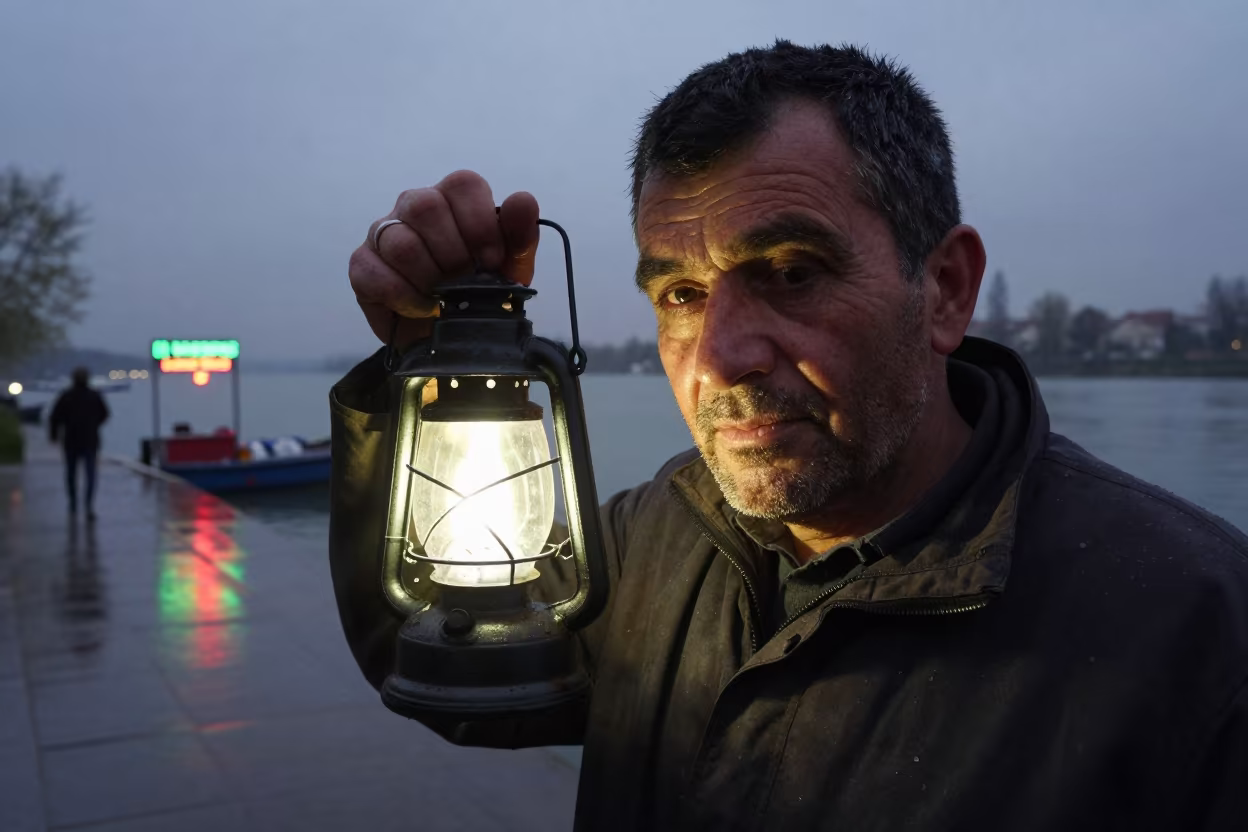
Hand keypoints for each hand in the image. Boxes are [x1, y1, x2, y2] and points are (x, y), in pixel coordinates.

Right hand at [348, 170, 540, 346]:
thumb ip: (520, 236)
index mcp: (454, 199)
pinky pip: (375, 272)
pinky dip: (404, 296)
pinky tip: (421, 307)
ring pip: (400, 241)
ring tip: (442, 298)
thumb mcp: (510, 269)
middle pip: (425, 206)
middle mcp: (414, 206)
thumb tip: (523, 200)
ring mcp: (384, 232)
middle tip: (465, 282)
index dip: (480, 224)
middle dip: (453, 254)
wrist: (448, 337)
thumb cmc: (478, 291)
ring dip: (428, 278)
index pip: (463, 184)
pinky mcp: (362, 264)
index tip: (491, 261)